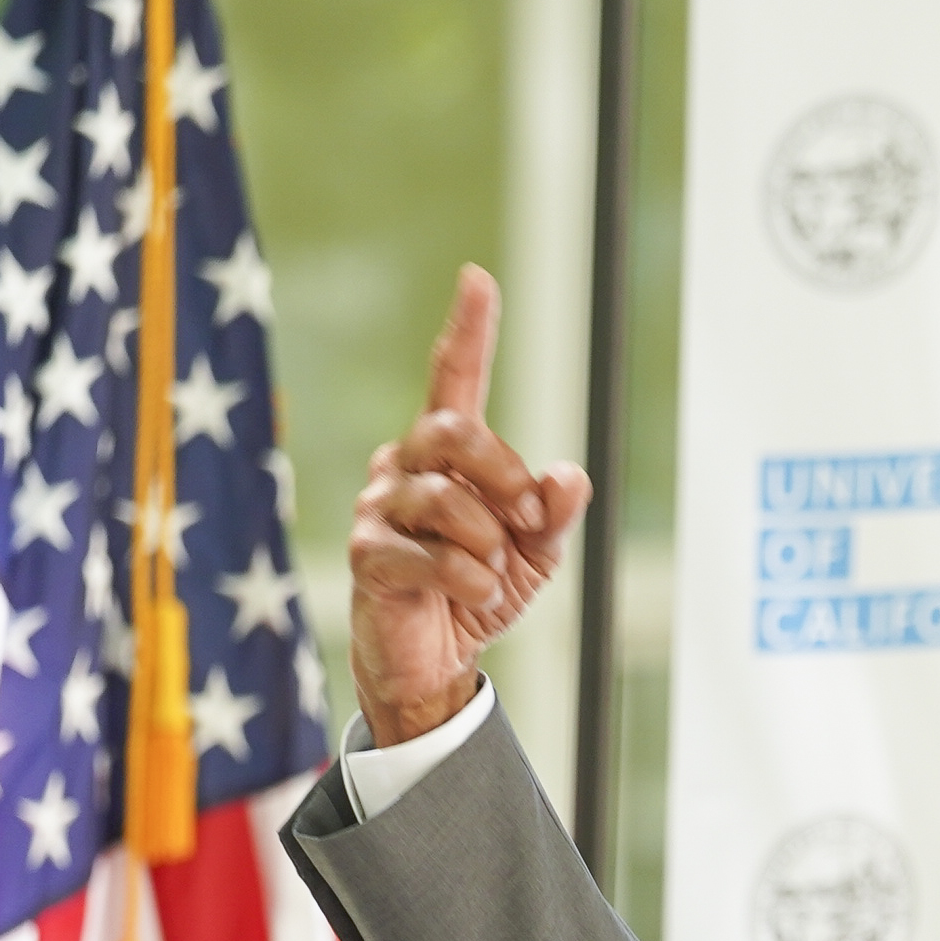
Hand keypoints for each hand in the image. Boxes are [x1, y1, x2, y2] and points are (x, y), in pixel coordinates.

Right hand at [345, 264, 594, 745]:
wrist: (436, 661)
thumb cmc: (480, 590)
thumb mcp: (535, 553)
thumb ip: (552, 512)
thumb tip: (570, 476)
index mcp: (447, 454)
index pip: (455, 378)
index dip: (469, 330)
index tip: (479, 280)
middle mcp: (405, 465)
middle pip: (454, 432)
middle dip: (505, 476)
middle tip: (526, 520)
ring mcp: (380, 507)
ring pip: (449, 502)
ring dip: (490, 546)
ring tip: (491, 575)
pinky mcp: (369, 556)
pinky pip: (434, 557)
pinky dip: (471, 582)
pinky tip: (476, 597)